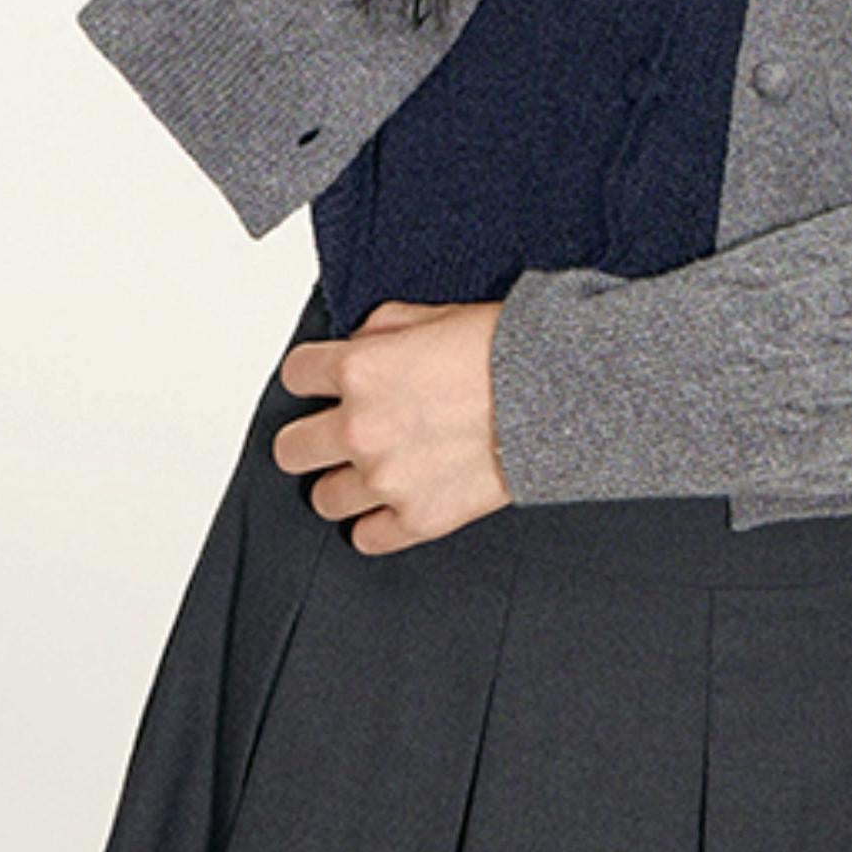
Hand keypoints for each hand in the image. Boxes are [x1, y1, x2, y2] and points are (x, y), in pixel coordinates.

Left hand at [273, 298, 512, 553]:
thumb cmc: (509, 351)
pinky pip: (365, 537)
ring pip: (323, 498)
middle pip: (290, 449)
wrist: (560, 395)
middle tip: (338, 432)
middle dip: (312, 437)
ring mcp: (386, 480)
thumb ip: (384, 327)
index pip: (295, 376)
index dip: (311, 377)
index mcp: (360, 369)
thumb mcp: (438, 314)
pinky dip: (377, 523)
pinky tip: (396, 501)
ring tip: (374, 469)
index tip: (324, 382)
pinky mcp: (417, 520)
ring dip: (345, 482)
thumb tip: (362, 342)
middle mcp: (361, 428)